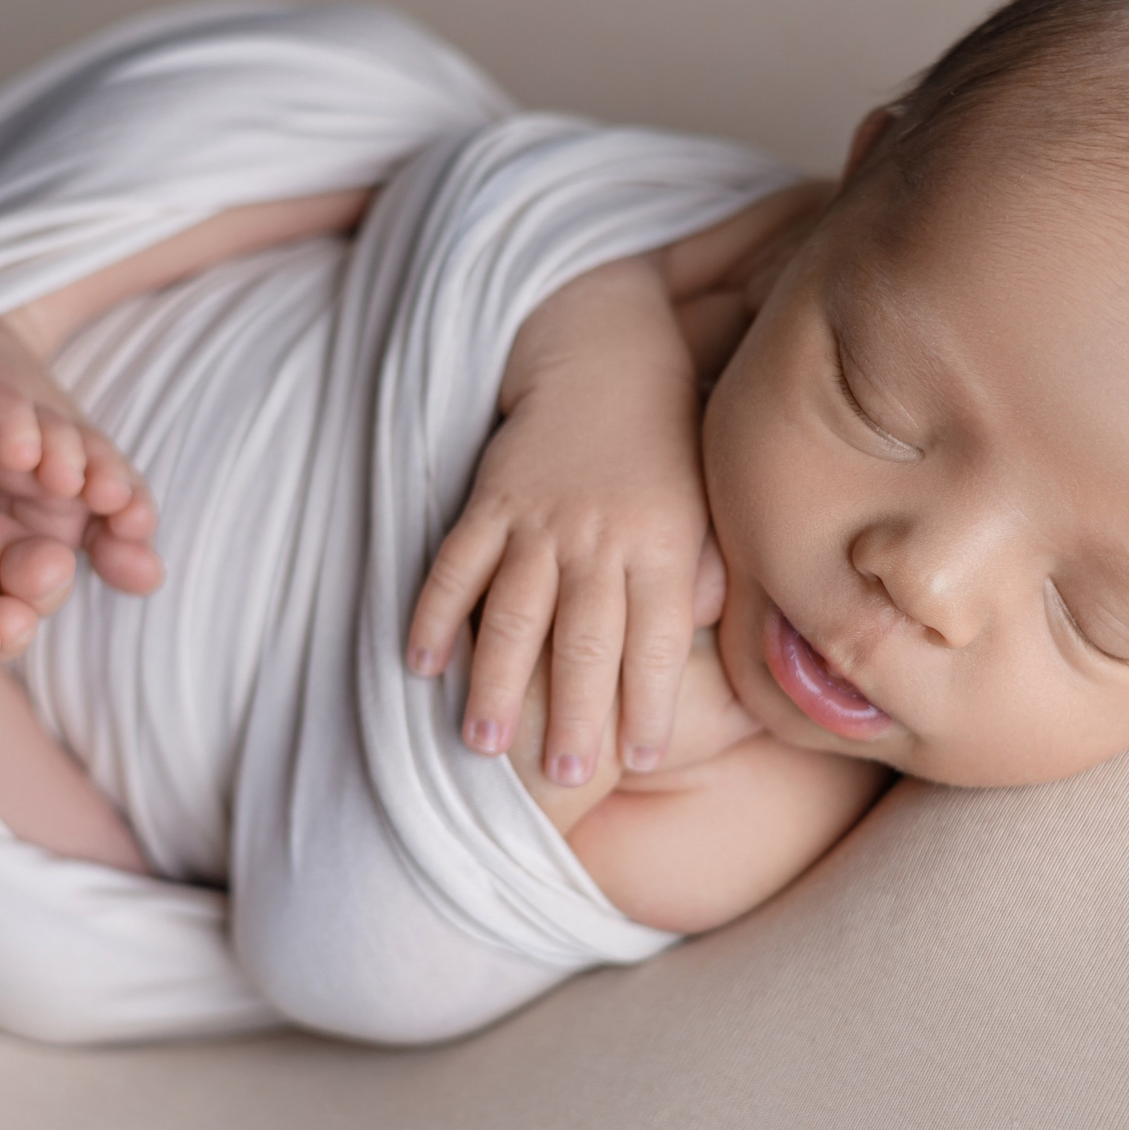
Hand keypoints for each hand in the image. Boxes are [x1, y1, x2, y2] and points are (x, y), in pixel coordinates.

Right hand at [406, 366, 718, 785]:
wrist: (609, 356)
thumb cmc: (669, 449)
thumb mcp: (707, 508)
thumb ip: (708, 578)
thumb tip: (708, 645)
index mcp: (665, 544)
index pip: (660, 637)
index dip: (650, 699)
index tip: (641, 757)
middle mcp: (602, 536)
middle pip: (586, 638)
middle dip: (576, 711)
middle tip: (564, 773)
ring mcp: (541, 519)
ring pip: (515, 611)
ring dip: (499, 682)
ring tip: (485, 746)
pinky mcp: (492, 498)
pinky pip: (457, 564)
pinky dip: (435, 614)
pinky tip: (420, 665)